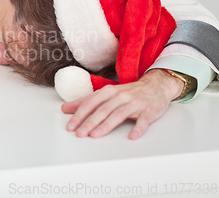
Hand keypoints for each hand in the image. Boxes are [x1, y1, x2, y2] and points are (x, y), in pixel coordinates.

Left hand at [61, 69, 182, 139]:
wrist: (156, 86)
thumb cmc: (128, 93)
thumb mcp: (106, 94)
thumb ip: (86, 101)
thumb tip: (65, 108)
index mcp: (109, 92)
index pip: (90, 103)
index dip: (79, 114)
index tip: (70, 125)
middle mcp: (120, 96)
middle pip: (103, 109)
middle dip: (89, 122)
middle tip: (80, 133)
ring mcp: (135, 103)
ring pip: (119, 114)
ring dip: (106, 125)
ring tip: (95, 135)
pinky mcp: (148, 111)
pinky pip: (143, 121)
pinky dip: (138, 128)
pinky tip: (131, 136)